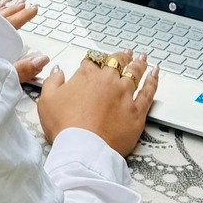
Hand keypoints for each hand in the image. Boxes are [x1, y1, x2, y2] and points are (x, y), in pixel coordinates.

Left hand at [0, 0, 46, 86]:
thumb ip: (23, 70)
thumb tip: (42, 60)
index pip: (12, 23)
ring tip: (7, 2)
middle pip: (0, 16)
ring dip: (0, 9)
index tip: (34, 9)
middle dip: (14, 9)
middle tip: (24, 2)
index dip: (24, 15)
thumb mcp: (2, 76)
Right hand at [36, 51, 158, 155]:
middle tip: (126, 53)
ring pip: (135, 73)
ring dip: (139, 64)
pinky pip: (149, 92)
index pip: (93, 61)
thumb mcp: (47, 101)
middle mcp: (108, 81)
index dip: (96, 59)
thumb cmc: (65, 127)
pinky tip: (155, 74)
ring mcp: (125, 95)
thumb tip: (57, 71)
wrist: (83, 149)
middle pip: (117, 63)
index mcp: (87, 76)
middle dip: (122, 56)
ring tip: (142, 59)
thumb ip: (52, 81)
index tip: (99, 60)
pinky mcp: (137, 111)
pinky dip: (153, 81)